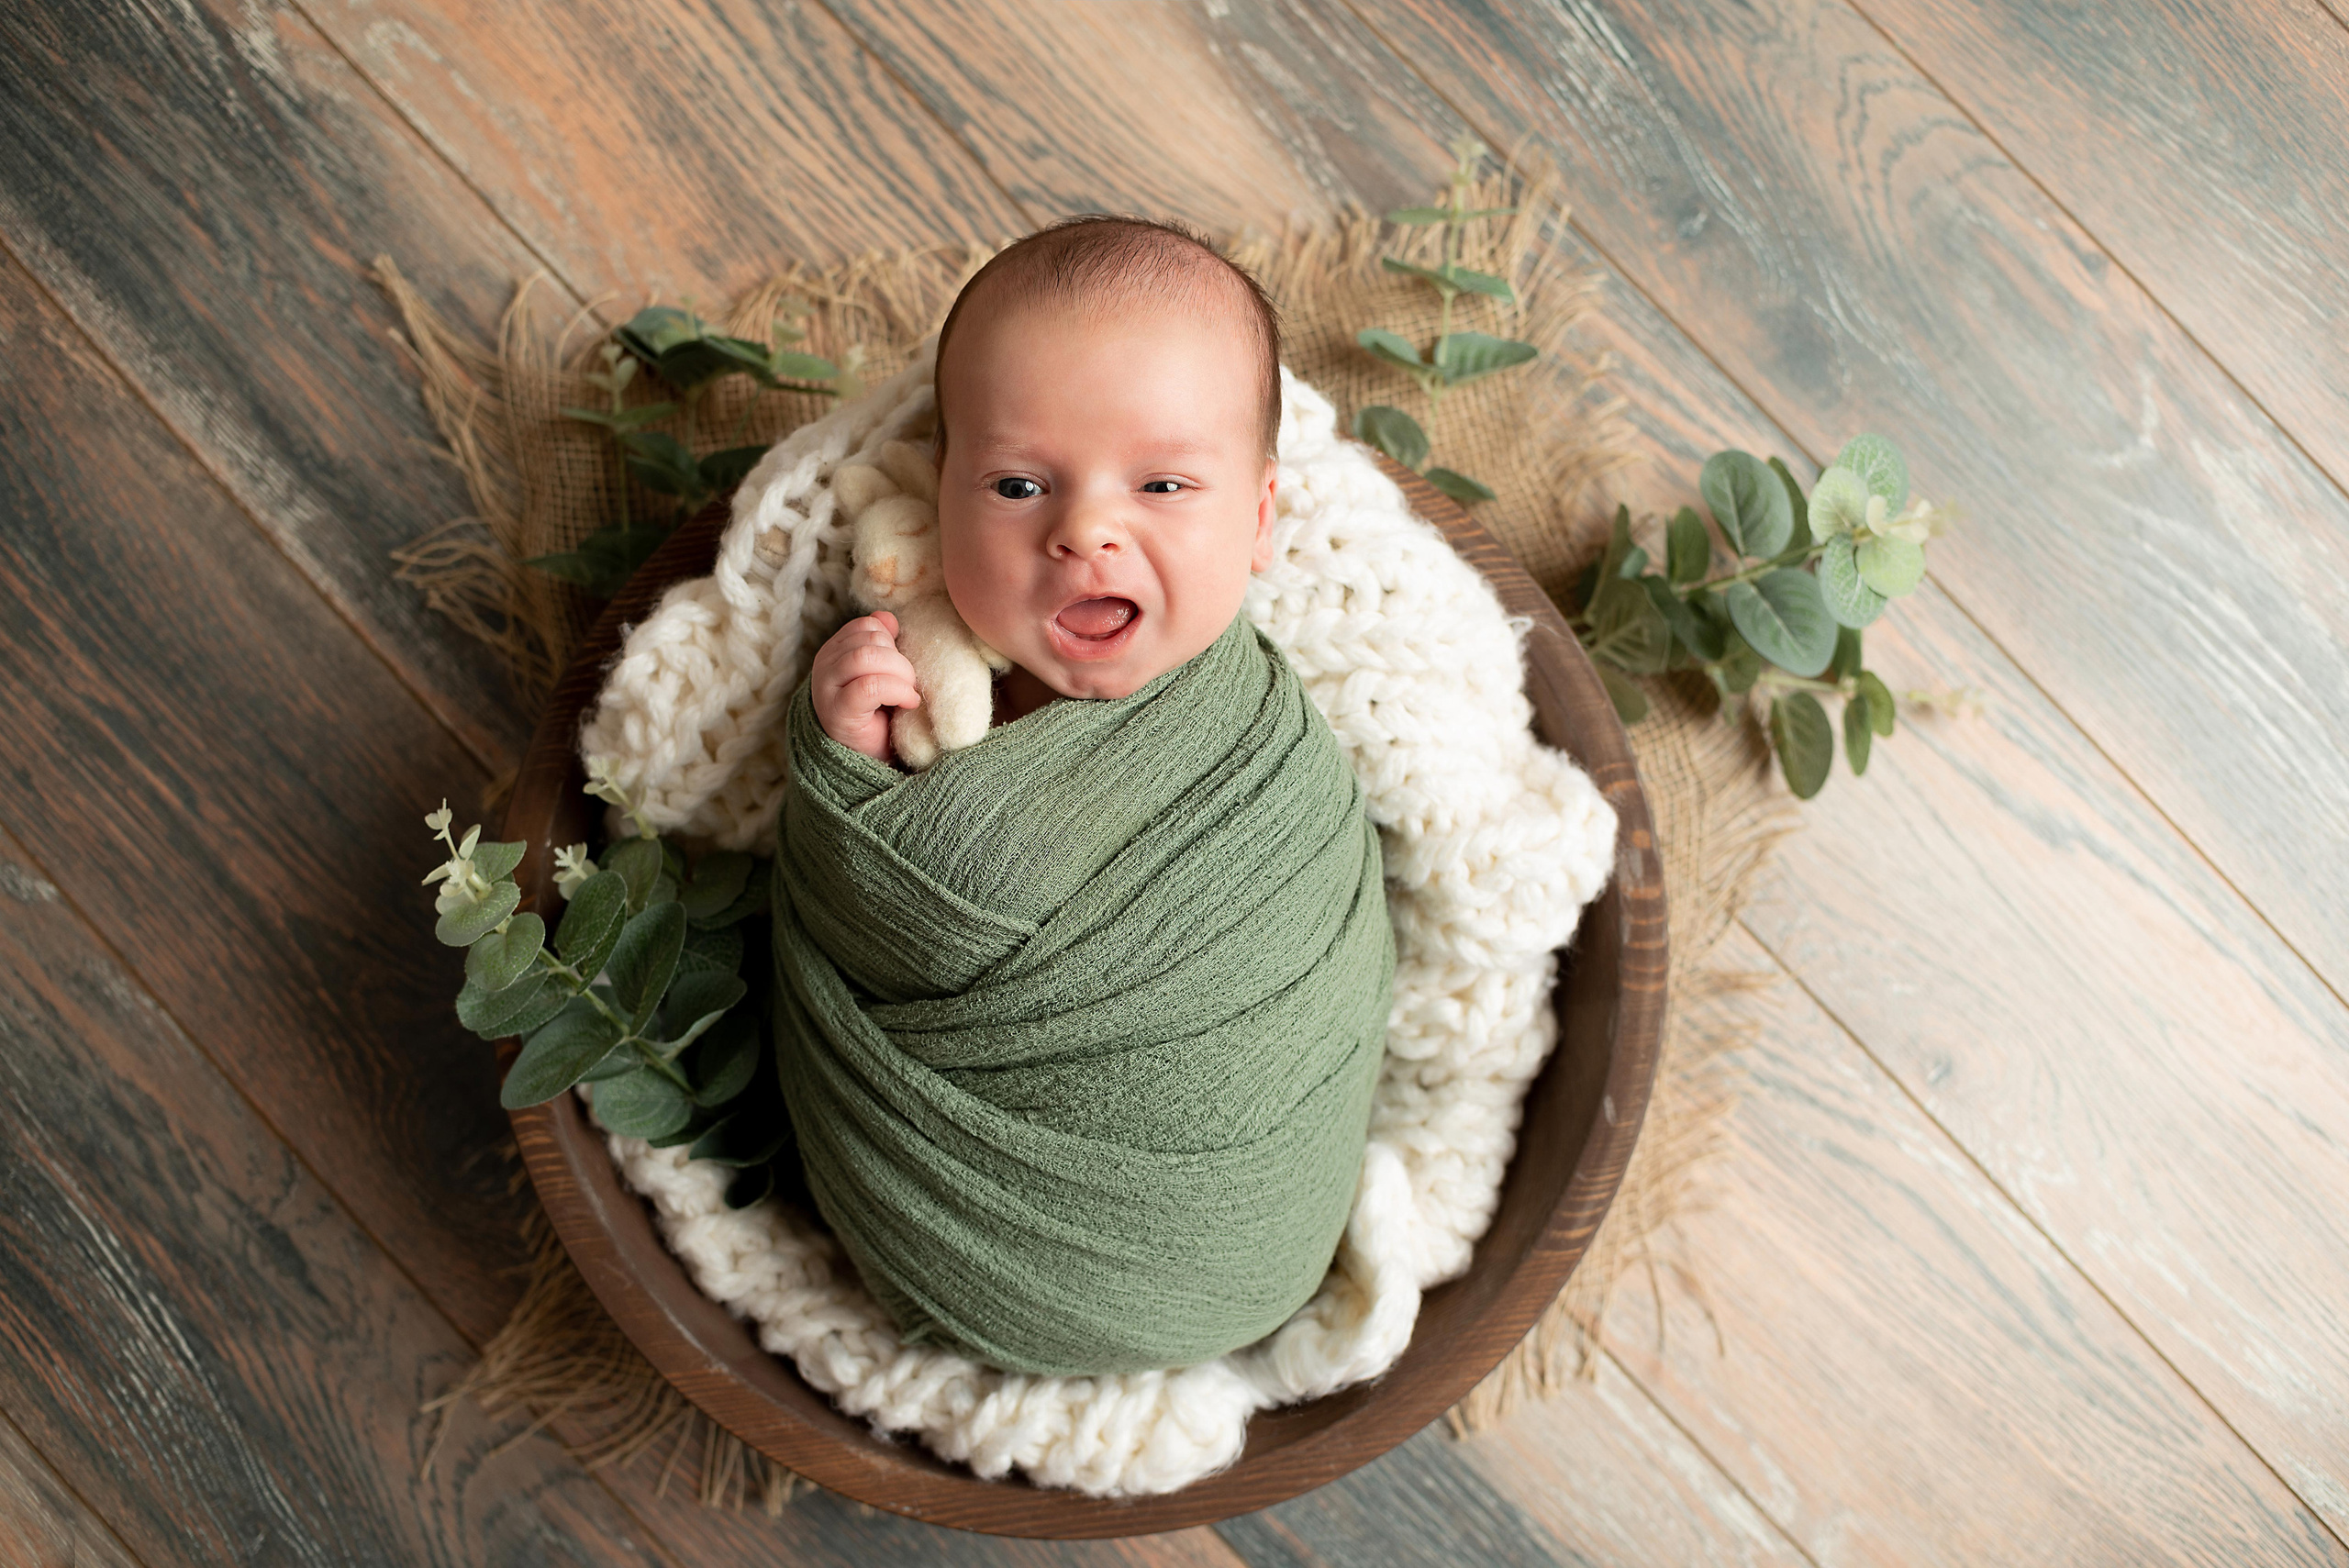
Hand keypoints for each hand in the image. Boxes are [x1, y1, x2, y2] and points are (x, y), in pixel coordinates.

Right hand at [811, 611, 920, 763]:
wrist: (868, 760)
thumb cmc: (878, 715)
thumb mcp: (883, 672)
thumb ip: (883, 644)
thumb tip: (887, 618)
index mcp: (834, 651)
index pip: (867, 626)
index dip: (892, 642)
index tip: (901, 669)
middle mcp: (824, 665)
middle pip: (869, 640)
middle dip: (900, 661)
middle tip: (910, 685)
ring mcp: (826, 688)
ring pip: (866, 657)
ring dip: (901, 675)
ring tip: (909, 694)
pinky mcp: (837, 711)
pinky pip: (869, 686)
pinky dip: (897, 691)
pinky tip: (908, 703)